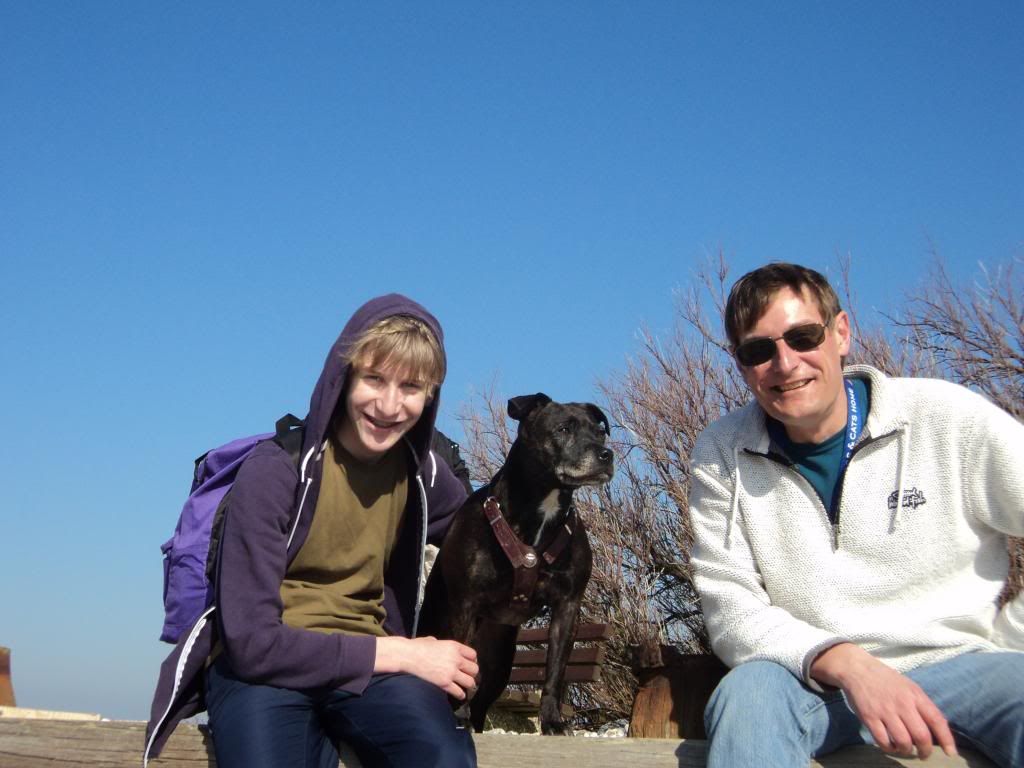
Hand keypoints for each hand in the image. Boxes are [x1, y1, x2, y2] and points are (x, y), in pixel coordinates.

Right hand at [374, 636, 478, 699]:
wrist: (408, 656)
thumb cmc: (417, 647)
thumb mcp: (432, 640)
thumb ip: (440, 644)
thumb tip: (437, 645)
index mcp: (454, 646)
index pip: (473, 655)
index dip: (472, 660)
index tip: (469, 664)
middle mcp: (456, 659)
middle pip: (474, 669)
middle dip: (472, 673)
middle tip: (468, 676)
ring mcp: (451, 672)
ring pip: (470, 682)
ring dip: (468, 685)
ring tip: (466, 686)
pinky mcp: (444, 683)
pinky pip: (459, 691)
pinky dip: (460, 694)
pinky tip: (460, 695)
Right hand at [810, 643, 956, 758]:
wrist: (858, 669)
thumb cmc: (887, 680)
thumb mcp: (909, 687)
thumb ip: (923, 705)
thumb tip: (938, 728)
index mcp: (915, 695)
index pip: (936, 720)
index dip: (946, 739)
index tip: (951, 753)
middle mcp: (902, 704)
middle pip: (921, 736)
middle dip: (925, 751)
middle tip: (924, 755)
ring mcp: (885, 711)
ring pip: (903, 742)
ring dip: (907, 751)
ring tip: (905, 749)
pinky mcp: (869, 717)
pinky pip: (883, 741)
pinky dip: (889, 748)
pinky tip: (890, 745)